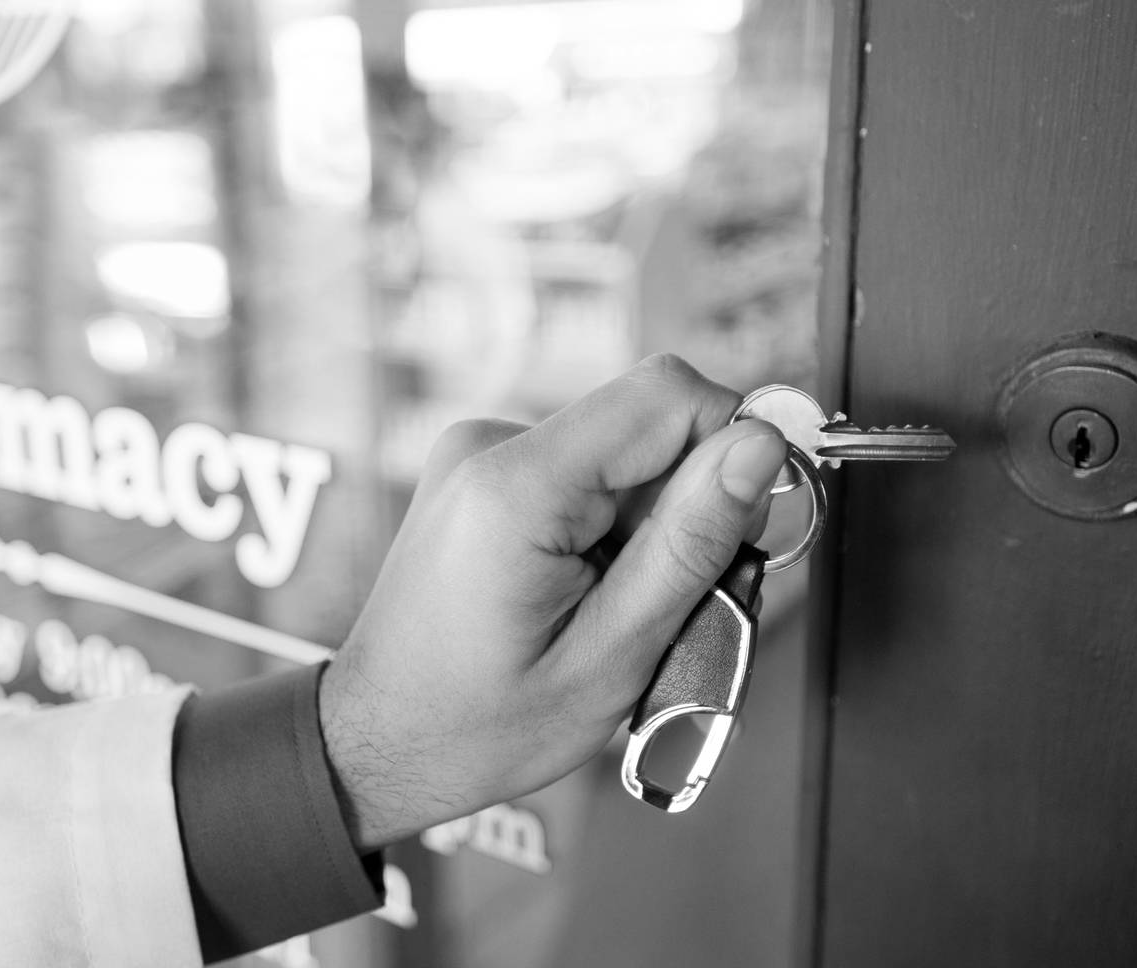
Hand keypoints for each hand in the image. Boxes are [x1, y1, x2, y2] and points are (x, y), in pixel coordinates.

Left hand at [319, 355, 789, 849]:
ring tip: (625, 612)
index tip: (752, 526)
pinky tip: (592, 594)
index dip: (735, 446)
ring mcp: (481, 454)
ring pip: (626, 454)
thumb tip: (760, 446)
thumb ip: (690, 541)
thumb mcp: (611, 656)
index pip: (668, 395)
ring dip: (654, 526)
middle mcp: (490, 446)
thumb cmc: (474, 725)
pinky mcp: (484, 472)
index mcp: (517, 486)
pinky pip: (586, 473)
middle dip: (695, 503)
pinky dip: (613, 529)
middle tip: (688, 599)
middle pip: (650, 424)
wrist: (376, 743)